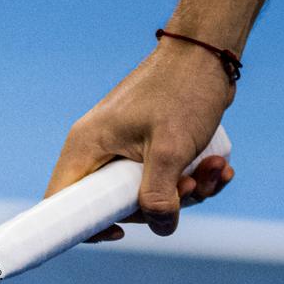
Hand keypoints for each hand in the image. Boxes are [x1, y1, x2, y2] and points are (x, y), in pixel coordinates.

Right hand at [47, 37, 237, 240]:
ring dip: (186, 191)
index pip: (63, 202)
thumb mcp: (170, 148)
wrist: (209, 51)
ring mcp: (124, 147)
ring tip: (216, 168)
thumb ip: (159, 195)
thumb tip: (161, 228)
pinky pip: (163, 177)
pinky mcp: (148, 145)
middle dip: (160, 203)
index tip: (121, 233)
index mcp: (86, 147)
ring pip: (145, 192)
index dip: (84, 226)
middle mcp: (99, 149)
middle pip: (114, 203)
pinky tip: (220, 167)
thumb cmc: (183, 89)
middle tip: (191, 187)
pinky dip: (192, 178)